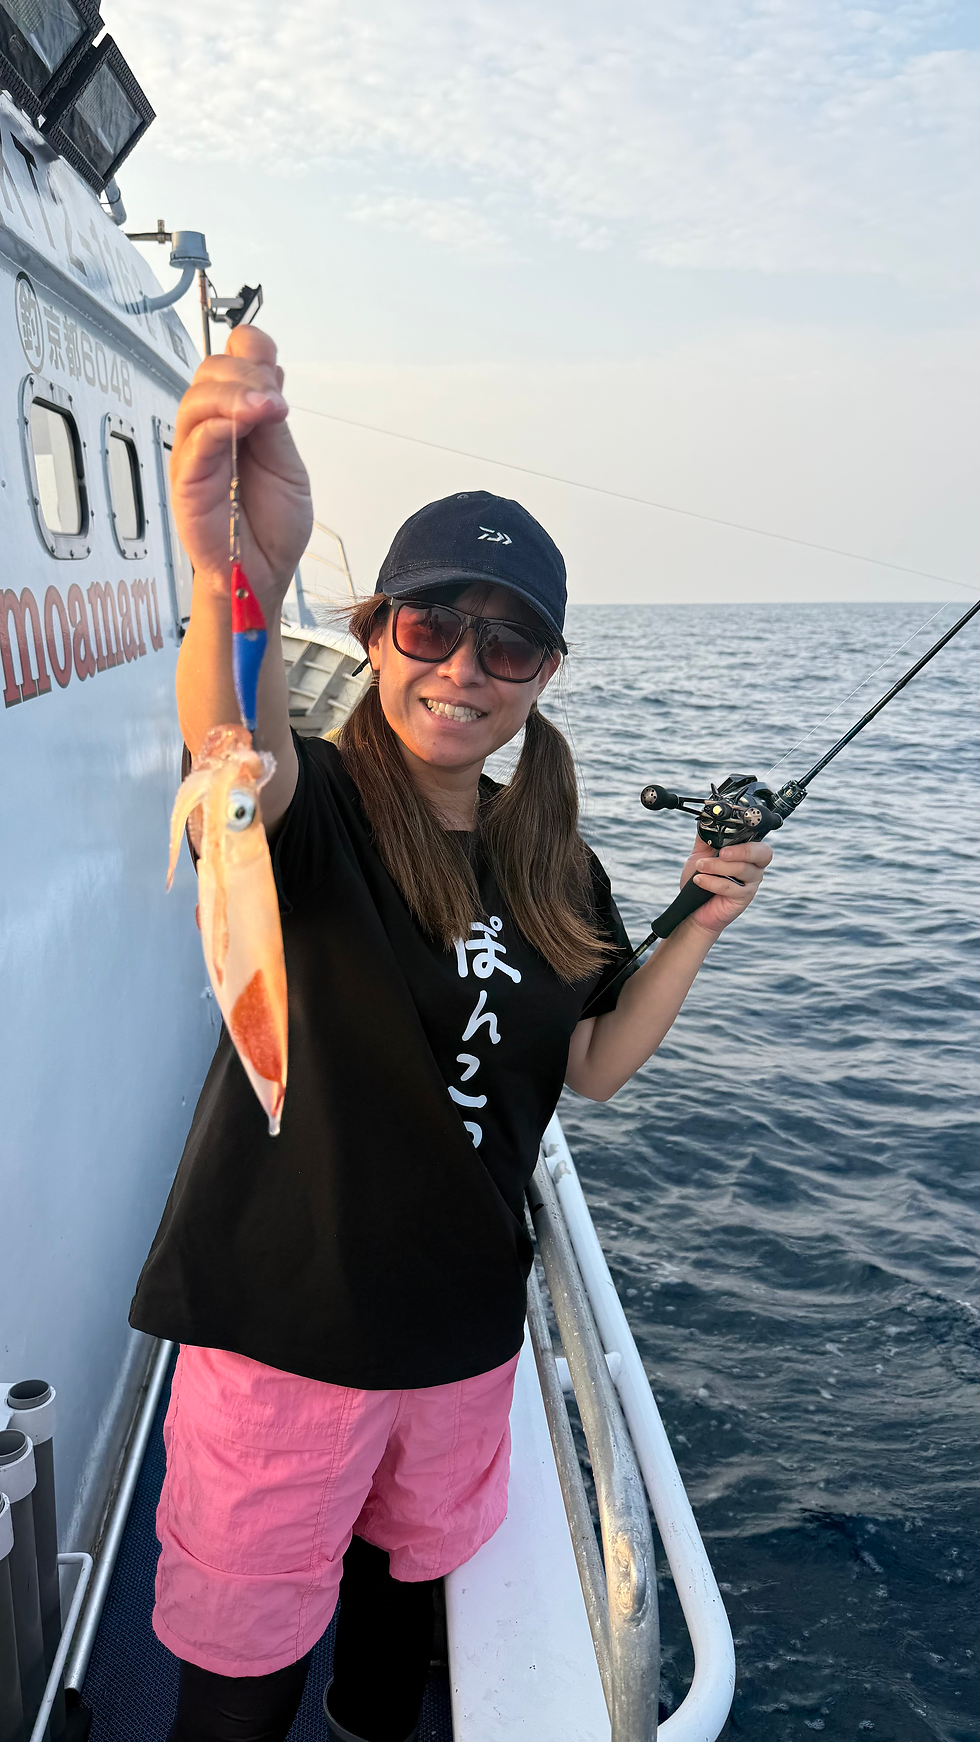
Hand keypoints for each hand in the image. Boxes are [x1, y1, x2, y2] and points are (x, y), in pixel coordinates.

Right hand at [170, 326, 312, 616]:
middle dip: (246, 373)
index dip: (251, 351)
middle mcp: (213, 429)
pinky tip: (243, 425)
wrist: (262, 573)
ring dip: (235, 395)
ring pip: (198, 399)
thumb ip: (273, 424)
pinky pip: (195, 440)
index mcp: (239, 419)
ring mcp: (196, 452)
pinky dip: (219, 424)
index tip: (274, 371)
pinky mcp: (186, 479)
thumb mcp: (288, 466)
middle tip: (274, 401)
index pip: (234, 361)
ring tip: (265, 409)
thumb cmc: (271, 526)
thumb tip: (269, 373)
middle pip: (212, 371)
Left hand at [678, 830, 772, 935]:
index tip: (732, 826)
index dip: (751, 830)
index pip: (758, 837)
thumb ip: (706, 836)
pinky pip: (731, 887)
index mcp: (748, 852)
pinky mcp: (744, 898)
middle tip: (721, 852)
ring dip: (717, 866)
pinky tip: (699, 880)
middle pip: (762, 853)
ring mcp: (751, 883)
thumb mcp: (701, 854)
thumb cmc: (700, 879)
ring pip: (742, 869)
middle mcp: (754, 866)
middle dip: (741, 850)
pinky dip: (712, 882)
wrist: (693, 908)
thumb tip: (706, 818)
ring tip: (700, 866)